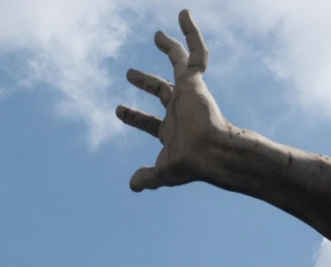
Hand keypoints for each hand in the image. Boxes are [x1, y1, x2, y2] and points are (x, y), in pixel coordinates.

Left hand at [116, 9, 228, 191]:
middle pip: (160, 91)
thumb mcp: (163, 173)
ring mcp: (188, 94)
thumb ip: (148, 178)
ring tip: (158, 35)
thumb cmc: (190, 164)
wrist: (211, 152)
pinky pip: (195, 52)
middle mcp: (179, 110)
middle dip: (144, 83)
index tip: (119, 110)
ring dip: (170, 49)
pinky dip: (191, 33)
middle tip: (128, 74)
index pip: (149, 122)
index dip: (133, 116)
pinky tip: (183, 15)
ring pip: (179, 64)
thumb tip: (133, 186)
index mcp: (172, 131)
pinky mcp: (195, 81)